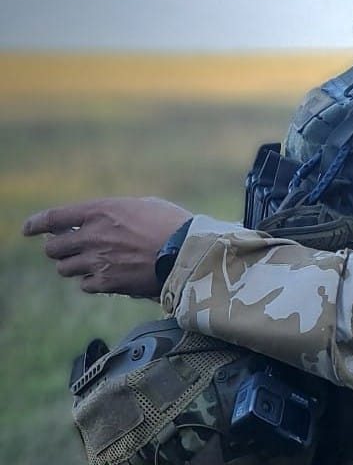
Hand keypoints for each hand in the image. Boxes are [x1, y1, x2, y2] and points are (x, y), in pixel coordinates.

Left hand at [22, 197, 191, 297]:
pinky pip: (85, 285)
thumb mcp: (143, 205)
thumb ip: (115, 212)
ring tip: (92, 262)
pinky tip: (108, 275)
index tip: (28, 229)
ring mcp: (97, 261)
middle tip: (69, 248)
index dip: (37, 224)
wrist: (187, 252)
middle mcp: (93, 236)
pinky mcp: (107, 283)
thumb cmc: (171, 223)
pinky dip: (92, 281)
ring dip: (74, 265)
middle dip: (58, 248)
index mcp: (101, 211)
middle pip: (53, 248)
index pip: (54, 218)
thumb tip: (101, 220)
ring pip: (65, 268)